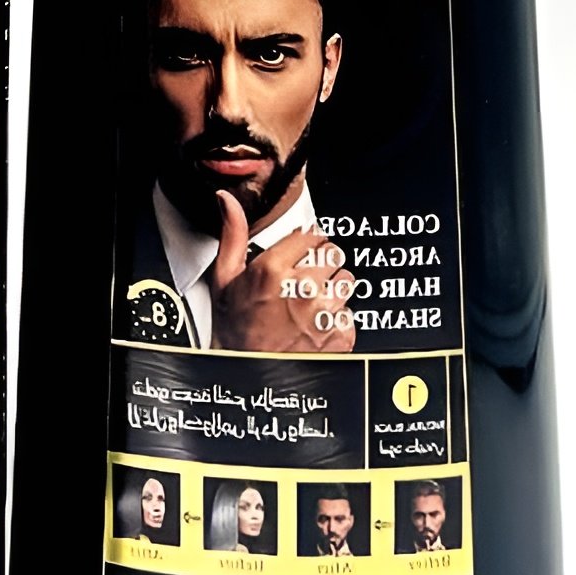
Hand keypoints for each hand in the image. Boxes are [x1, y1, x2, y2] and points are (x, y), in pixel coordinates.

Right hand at [207, 190, 355, 352]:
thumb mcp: (225, 279)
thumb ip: (233, 234)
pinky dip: (337, 318)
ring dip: (332, 287)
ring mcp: (324, 314)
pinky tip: (316, 324)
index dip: (305, 243)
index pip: (312, 235)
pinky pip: (350, 312)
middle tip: (303, 278)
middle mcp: (302, 290)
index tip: (298, 253)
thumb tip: (227, 199)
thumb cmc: (236, 330)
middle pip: (333, 253)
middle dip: (320, 262)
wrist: (249, 375)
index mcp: (274, 272)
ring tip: (310, 302)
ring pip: (347, 280)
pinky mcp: (339, 335)